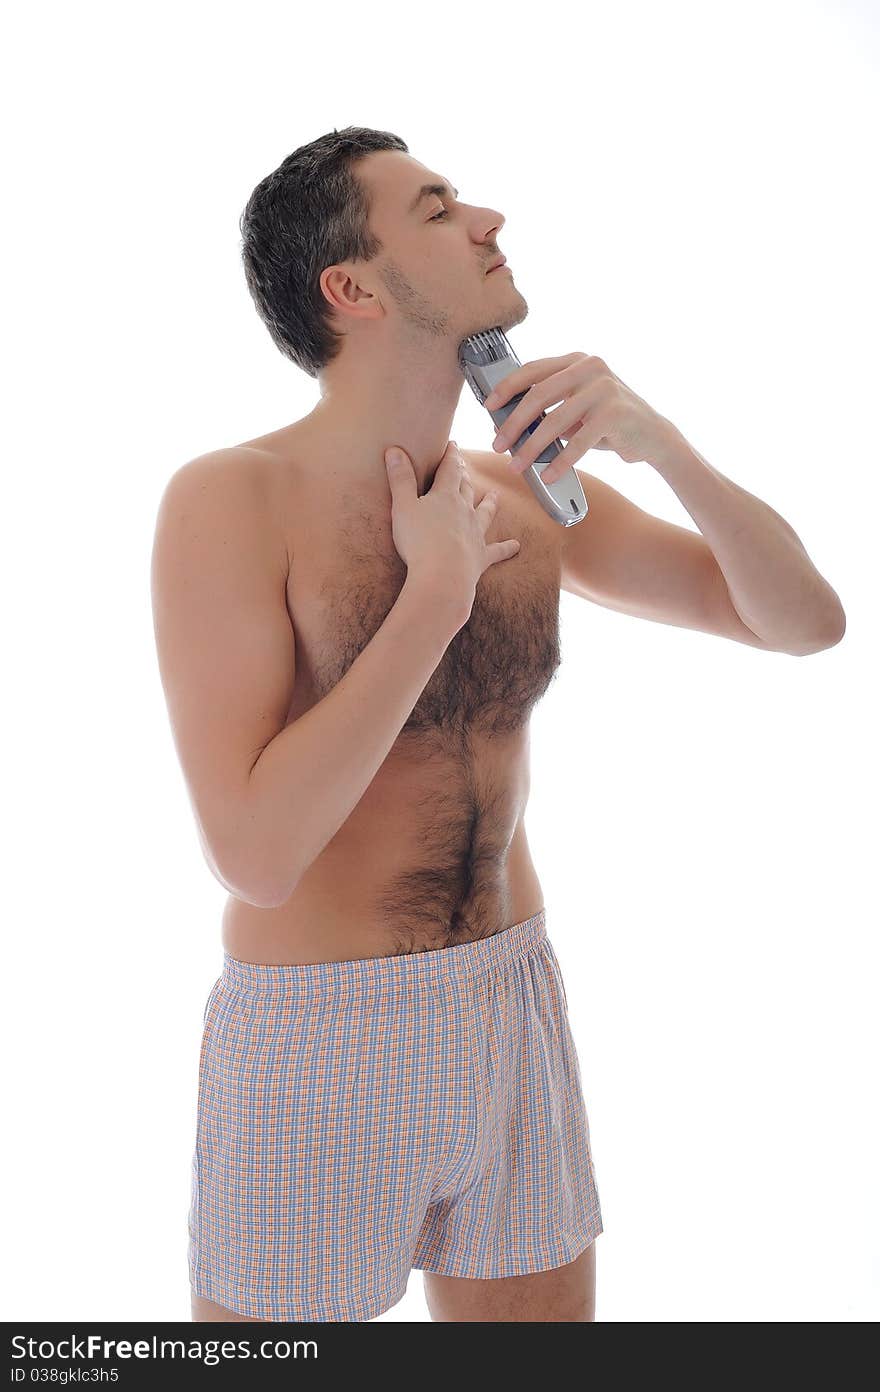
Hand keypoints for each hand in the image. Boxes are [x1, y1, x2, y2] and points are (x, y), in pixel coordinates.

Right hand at [384, 439, 520, 622]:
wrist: (442, 576)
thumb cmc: (419, 541)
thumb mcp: (402, 507)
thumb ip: (400, 479)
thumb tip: (394, 449)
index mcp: (445, 497)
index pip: (449, 470)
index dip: (451, 456)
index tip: (454, 445)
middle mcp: (464, 511)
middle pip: (466, 489)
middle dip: (465, 477)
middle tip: (466, 469)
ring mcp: (475, 533)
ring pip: (485, 514)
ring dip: (490, 504)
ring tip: (495, 496)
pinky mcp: (481, 556)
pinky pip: (497, 550)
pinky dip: (507, 548)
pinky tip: (516, 546)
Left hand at [485, 351, 680, 482]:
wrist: (654, 435)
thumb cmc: (608, 423)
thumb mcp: (576, 408)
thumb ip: (549, 408)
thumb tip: (505, 424)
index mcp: (576, 360)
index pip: (533, 369)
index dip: (507, 387)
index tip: (488, 406)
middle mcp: (590, 367)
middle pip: (539, 394)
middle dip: (513, 422)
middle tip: (497, 443)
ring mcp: (604, 388)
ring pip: (555, 421)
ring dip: (532, 447)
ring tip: (517, 465)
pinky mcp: (614, 413)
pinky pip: (578, 442)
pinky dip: (560, 462)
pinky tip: (549, 475)